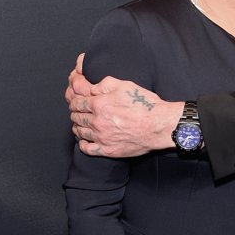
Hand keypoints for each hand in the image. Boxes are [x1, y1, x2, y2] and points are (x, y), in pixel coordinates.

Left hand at [66, 54, 182, 157]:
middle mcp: (98, 121)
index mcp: (99, 104)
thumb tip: (92, 89)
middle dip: (75, 113)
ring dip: (77, 127)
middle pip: (76, 117)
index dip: (75, 102)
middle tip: (77, 113)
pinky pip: (87, 149)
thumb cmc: (145, 105)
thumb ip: (104, 84)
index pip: (77, 103)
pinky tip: (84, 140)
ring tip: (80, 125)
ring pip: (80, 132)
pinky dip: (82, 144)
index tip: (76, 103)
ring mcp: (102, 137)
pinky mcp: (108, 150)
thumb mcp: (125, 85)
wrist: (159, 125)